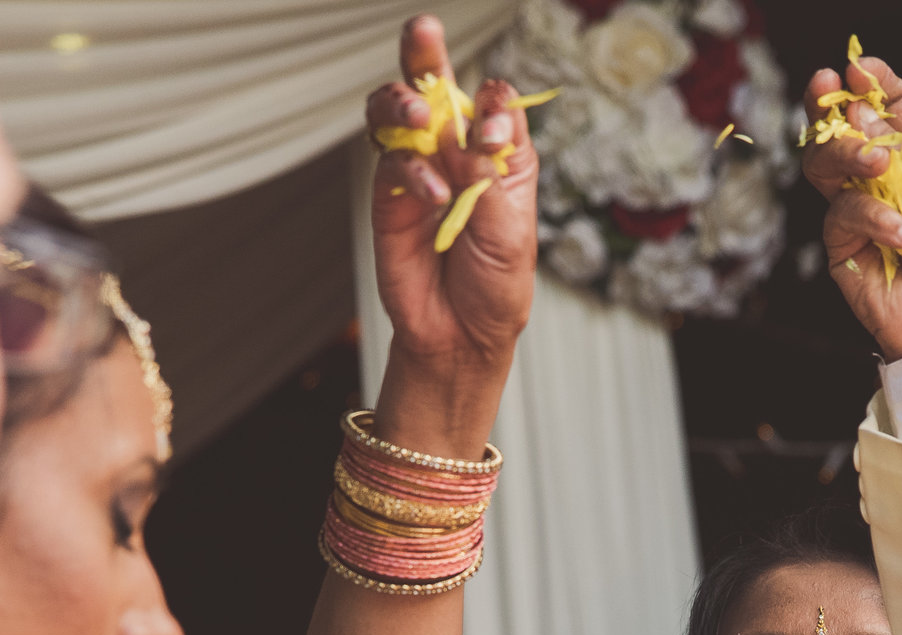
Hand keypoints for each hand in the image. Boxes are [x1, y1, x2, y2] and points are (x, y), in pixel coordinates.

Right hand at [365, 15, 537, 456]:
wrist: (461, 337)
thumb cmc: (497, 286)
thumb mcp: (512, 230)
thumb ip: (495, 173)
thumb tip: (483, 117)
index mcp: (498, 154)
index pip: (491, 104)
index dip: (490, 104)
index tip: (493, 131)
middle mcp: (455, 153)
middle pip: (434, 88)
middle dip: (425, 55)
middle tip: (423, 30)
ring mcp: (418, 171)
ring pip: (396, 113)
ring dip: (401, 102)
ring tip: (416, 114)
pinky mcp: (389, 197)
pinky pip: (390, 163)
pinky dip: (409, 170)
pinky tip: (432, 193)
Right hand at [799, 52, 901, 360]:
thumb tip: (857, 110)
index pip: (887, 109)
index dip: (872, 84)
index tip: (859, 67)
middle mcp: (880, 181)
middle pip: (841, 131)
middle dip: (832, 106)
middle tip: (830, 88)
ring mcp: (856, 213)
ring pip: (826, 165)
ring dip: (848, 155)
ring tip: (877, 165)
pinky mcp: (841, 247)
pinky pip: (840, 215)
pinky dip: (871, 219)